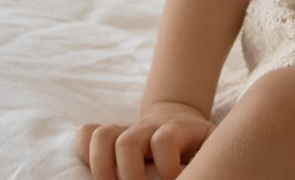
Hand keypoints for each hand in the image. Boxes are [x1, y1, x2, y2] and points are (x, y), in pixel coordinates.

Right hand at [75, 102, 213, 179]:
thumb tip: (192, 173)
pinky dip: (84, 150)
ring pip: (103, 136)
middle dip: (129, 173)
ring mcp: (126, 130)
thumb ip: (208, 156)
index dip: (167, 165)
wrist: (179, 120)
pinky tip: (93, 171)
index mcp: (176, 130)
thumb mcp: (211, 145)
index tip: (175, 179)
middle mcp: (148, 128)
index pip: (165, 139)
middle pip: (128, 141)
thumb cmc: (198, 144)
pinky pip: (87, 134)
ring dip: (101, 166)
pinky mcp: (111, 135)